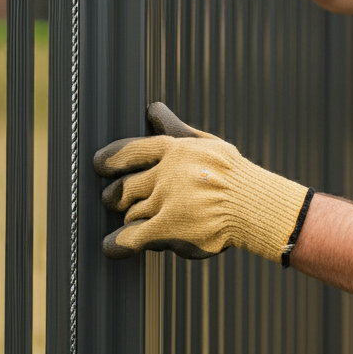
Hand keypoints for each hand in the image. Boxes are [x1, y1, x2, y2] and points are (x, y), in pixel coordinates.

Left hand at [94, 103, 312, 262]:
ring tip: (137, 220)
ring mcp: (166, 201)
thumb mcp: (204, 144)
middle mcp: (167, 173)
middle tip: (114, 199)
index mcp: (175, 149)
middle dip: (116, 196)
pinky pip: (132, 237)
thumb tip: (152, 108)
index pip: (132, 150)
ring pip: (132, 212)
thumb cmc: (232, 175)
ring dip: (131, 217)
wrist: (254, 207)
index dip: (111, 159)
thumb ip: (173, 129)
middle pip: (126, 187)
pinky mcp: (168, 229)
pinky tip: (111, 245)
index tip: (98, 164)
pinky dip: (118, 242)